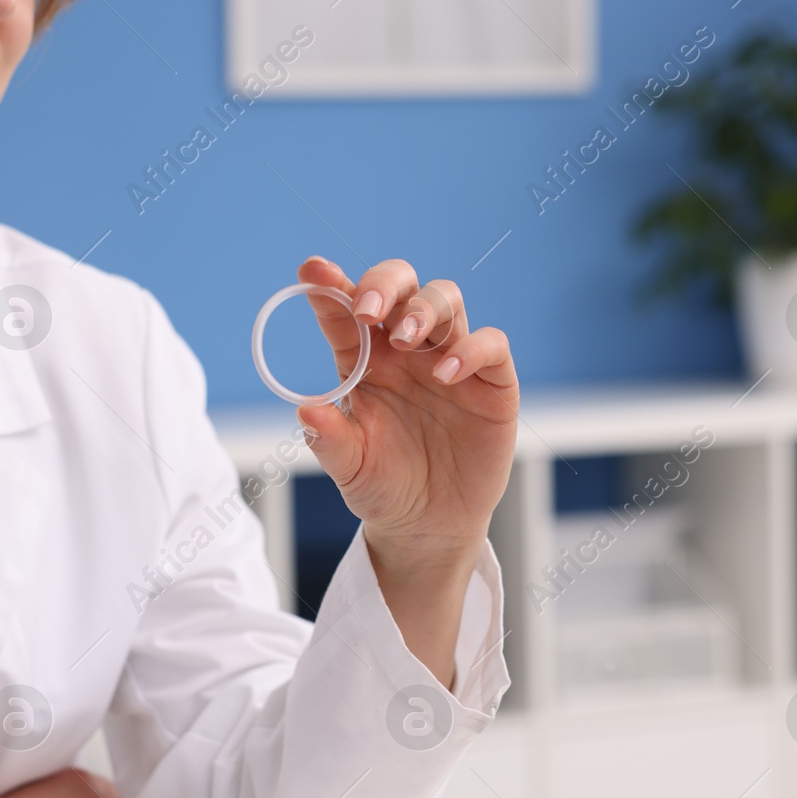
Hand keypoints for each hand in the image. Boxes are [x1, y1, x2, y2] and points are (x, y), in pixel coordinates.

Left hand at [296, 257, 516, 684]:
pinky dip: (472, 348)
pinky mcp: (491, 381)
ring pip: (445, 300)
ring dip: (424, 309)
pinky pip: (490, 344)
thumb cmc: (383, 487)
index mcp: (365, 360)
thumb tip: (305, 410)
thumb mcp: (349, 467)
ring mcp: (450, 359)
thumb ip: (328, 438)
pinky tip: (447, 372)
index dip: (330, 284)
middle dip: (383, 285)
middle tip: (366, 310)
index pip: (346, 310)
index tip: (312, 271)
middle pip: (401, 286)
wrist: (428, 526)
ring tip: (408, 340)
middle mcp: (407, 350)